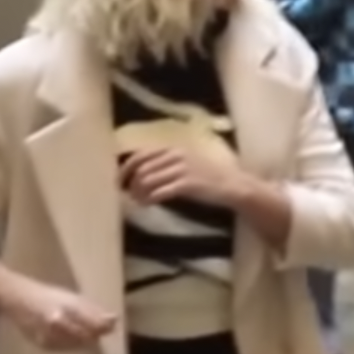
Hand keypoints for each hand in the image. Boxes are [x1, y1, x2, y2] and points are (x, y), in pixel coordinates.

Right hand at [0, 274, 116, 351]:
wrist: (17, 299)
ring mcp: (49, 337)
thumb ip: (92, 310)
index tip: (112, 324)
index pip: (94, 324)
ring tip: (83, 330)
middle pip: (87, 337)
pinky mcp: (43, 346)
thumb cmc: (46, 294)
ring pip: (77, 345)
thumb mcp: (71, 297)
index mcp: (66, 308)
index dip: (105, 326)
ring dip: (84, 340)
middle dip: (95, 334)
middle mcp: (57, 324)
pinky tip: (69, 336)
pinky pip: (65, 349)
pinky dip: (71, 344)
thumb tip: (113, 320)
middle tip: (98, 329)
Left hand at [120, 141, 253, 207]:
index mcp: (175, 148)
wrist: (234, 185)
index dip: (126, 167)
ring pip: (148, 180)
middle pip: (142, 168)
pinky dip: (149, 199)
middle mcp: (177, 155)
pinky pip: (161, 191)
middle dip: (130, 183)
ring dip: (138, 193)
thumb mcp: (189, 161)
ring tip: (137, 201)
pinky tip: (147, 204)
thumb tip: (145, 171)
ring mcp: (183, 169)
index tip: (119, 179)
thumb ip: (169, 162)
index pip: (141, 154)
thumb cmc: (212, 175)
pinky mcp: (188, 184)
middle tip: (127, 194)